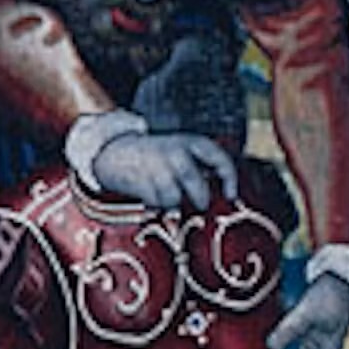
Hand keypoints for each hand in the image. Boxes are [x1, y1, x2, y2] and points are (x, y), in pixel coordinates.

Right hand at [89, 128, 237, 210]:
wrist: (116, 151)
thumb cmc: (157, 155)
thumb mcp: (182, 150)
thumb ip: (202, 166)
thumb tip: (223, 194)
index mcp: (191, 142)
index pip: (220, 160)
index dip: (230, 180)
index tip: (231, 196)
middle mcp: (176, 153)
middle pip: (197, 188)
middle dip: (200, 200)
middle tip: (199, 204)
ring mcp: (158, 168)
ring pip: (175, 199)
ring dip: (173, 204)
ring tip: (167, 196)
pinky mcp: (142, 183)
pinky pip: (157, 205)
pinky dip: (157, 206)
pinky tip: (152, 197)